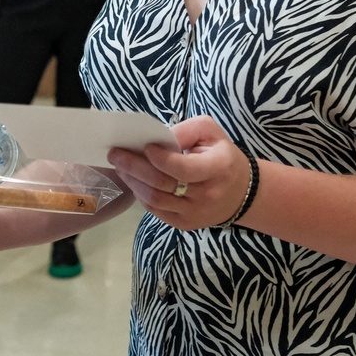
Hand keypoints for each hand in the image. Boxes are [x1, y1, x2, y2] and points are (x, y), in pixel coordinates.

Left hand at [106, 115, 253, 230]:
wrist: (241, 193)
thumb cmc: (222, 156)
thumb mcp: (210, 132)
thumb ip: (184, 130)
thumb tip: (156, 138)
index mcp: (218, 168)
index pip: (182, 168)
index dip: (159, 158)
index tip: (145, 146)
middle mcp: (207, 194)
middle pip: (162, 184)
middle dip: (134, 167)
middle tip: (115, 154)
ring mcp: (195, 213)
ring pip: (155, 200)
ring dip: (133, 182)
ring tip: (120, 166)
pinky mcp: (185, 224)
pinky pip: (156, 211)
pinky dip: (141, 195)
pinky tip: (134, 181)